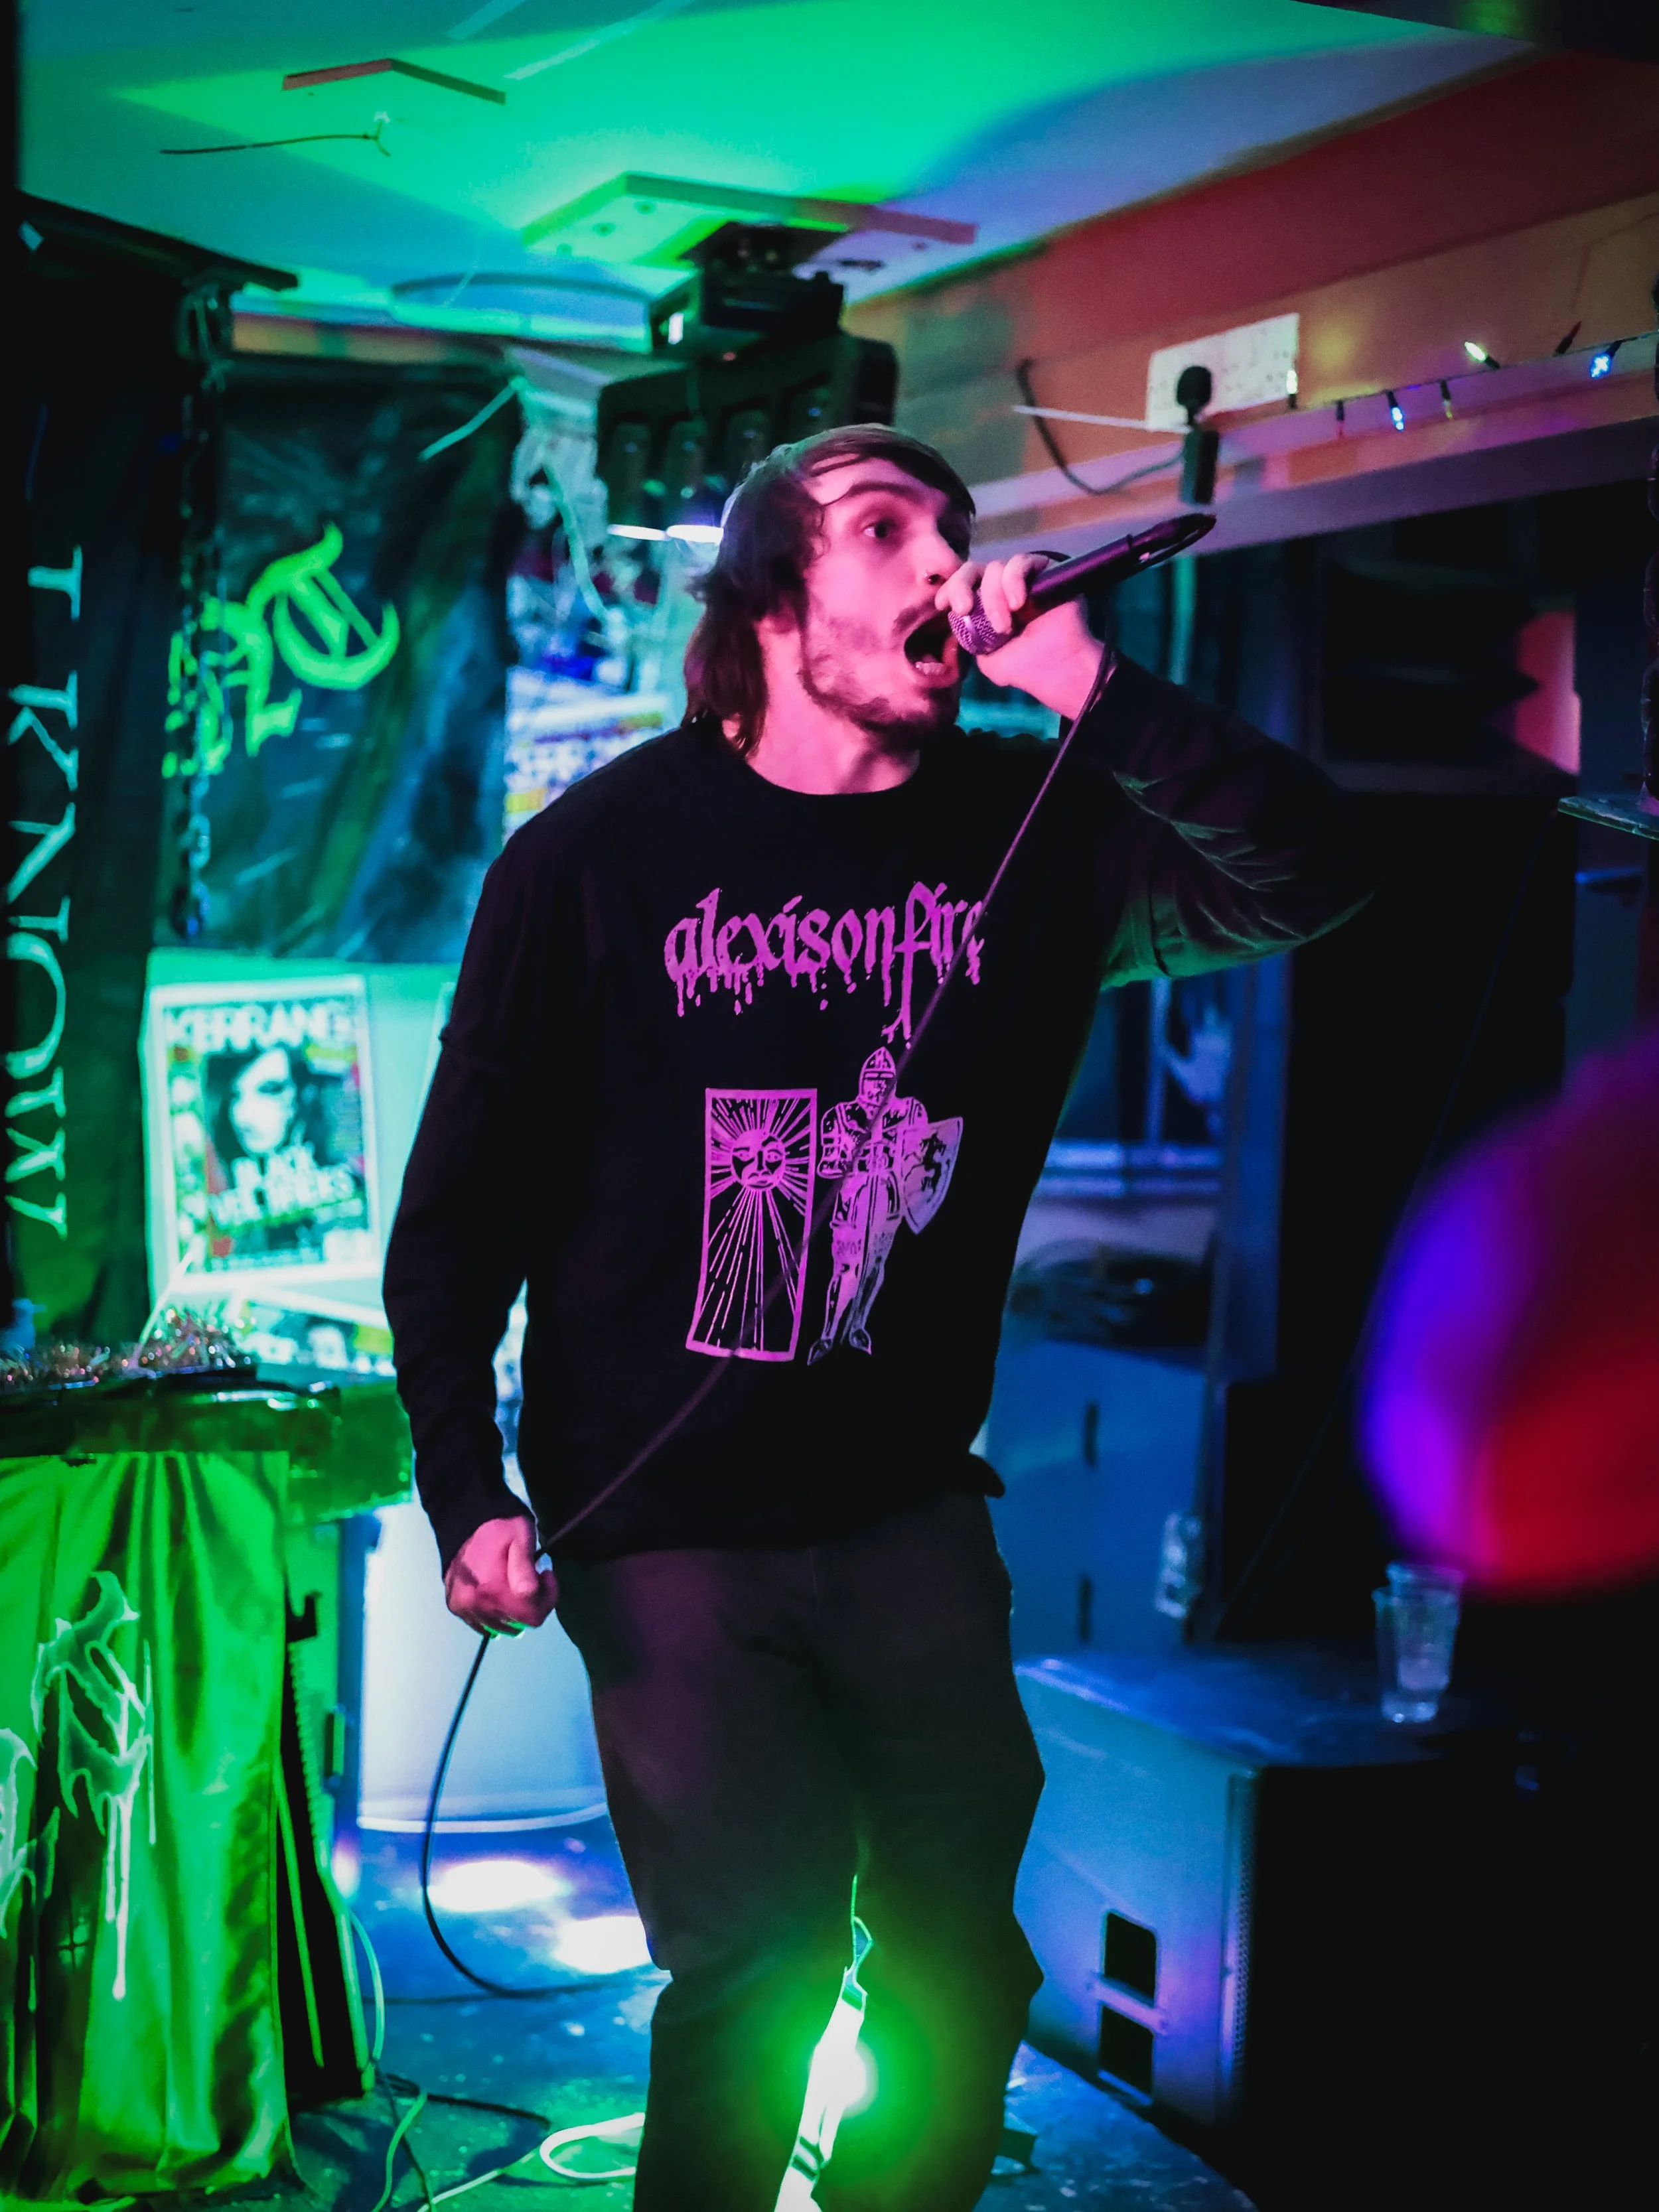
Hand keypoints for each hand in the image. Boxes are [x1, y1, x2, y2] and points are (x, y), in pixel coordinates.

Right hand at [444, 1513, 558, 1634]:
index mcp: (494, 1588)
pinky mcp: (455, 1607)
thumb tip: (527, 1593)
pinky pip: (485, 1625)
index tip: (544, 1574)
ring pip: (504, 1627)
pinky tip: (497, 1592)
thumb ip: (525, 1567)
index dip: (547, 1596)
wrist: (464, 1521)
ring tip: (512, 1584)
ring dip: (515, 1610)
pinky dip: (496, 1614)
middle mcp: (477, 1604)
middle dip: (533, 1604)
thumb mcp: (522, 1536)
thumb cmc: (500, 1528)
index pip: (534, 1617)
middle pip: (521, 1624)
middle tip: (530, 1577)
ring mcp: (464, 1608)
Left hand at [936, 554, 1104, 720]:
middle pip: (973, 569)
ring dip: (994, 597)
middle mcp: (1002, 588)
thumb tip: (955, 623)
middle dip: (962, 586)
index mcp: (986, 605)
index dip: (950, 588)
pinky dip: (1014, 580)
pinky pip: (1022, 562)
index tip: (942, 605)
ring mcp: (1023, 579)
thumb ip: (969, 638)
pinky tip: (1018, 604)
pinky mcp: (1044, 571)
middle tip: (964, 609)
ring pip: (996, 568)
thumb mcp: (986, 658)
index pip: (962, 585)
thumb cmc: (1025, 667)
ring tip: (1004, 626)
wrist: (1057, 671)